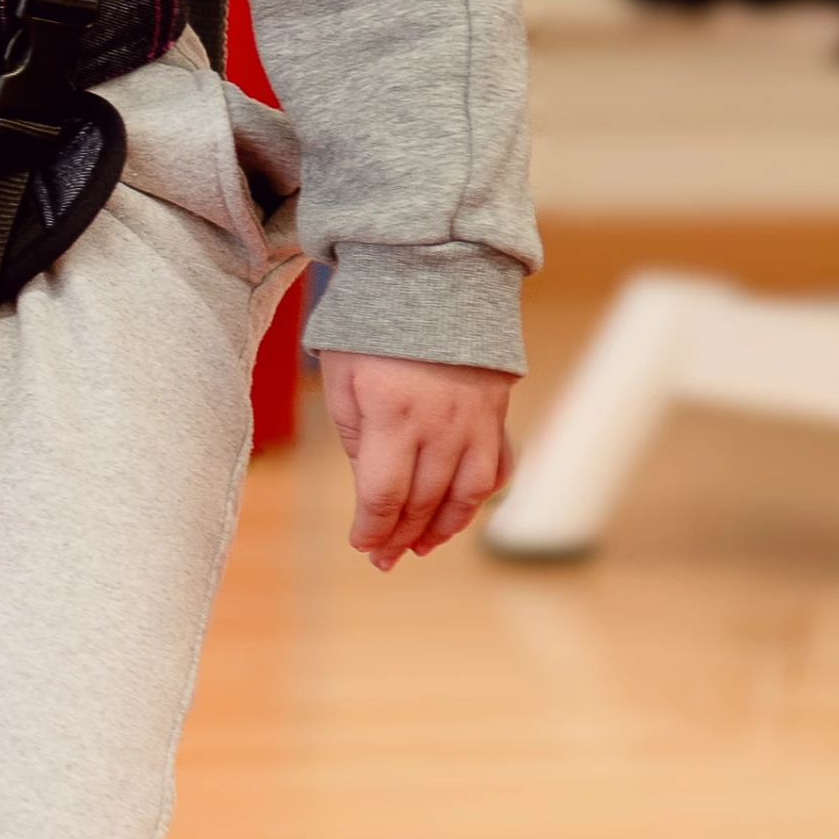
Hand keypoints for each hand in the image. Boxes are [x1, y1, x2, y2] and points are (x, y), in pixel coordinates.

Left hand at [318, 350, 515, 569]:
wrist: (431, 279)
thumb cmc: (372, 328)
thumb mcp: (342, 379)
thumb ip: (357, 439)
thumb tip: (373, 493)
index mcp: (391, 415)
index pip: (384, 494)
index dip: (372, 529)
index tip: (362, 546)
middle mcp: (439, 426)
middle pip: (423, 501)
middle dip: (401, 537)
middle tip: (384, 559)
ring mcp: (474, 423)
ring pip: (465, 495)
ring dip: (443, 528)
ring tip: (420, 547)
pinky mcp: (496, 415)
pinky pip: (495, 469)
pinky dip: (478, 497)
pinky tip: (459, 512)